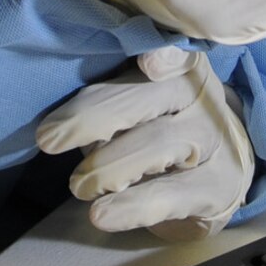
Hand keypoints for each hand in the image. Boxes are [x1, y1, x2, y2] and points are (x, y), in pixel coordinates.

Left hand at [36, 47, 254, 240]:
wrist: (217, 173)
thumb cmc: (159, 127)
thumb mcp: (135, 102)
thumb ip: (107, 97)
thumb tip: (59, 118)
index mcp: (179, 65)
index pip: (172, 51)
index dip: (165, 54)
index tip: (147, 63)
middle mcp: (202, 96)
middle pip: (149, 97)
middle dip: (92, 116)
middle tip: (48, 139)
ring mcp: (214, 140)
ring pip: (157, 143)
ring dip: (106, 166)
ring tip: (78, 186)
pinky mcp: (217, 186)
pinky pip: (168, 195)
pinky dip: (130, 206)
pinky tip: (101, 214)